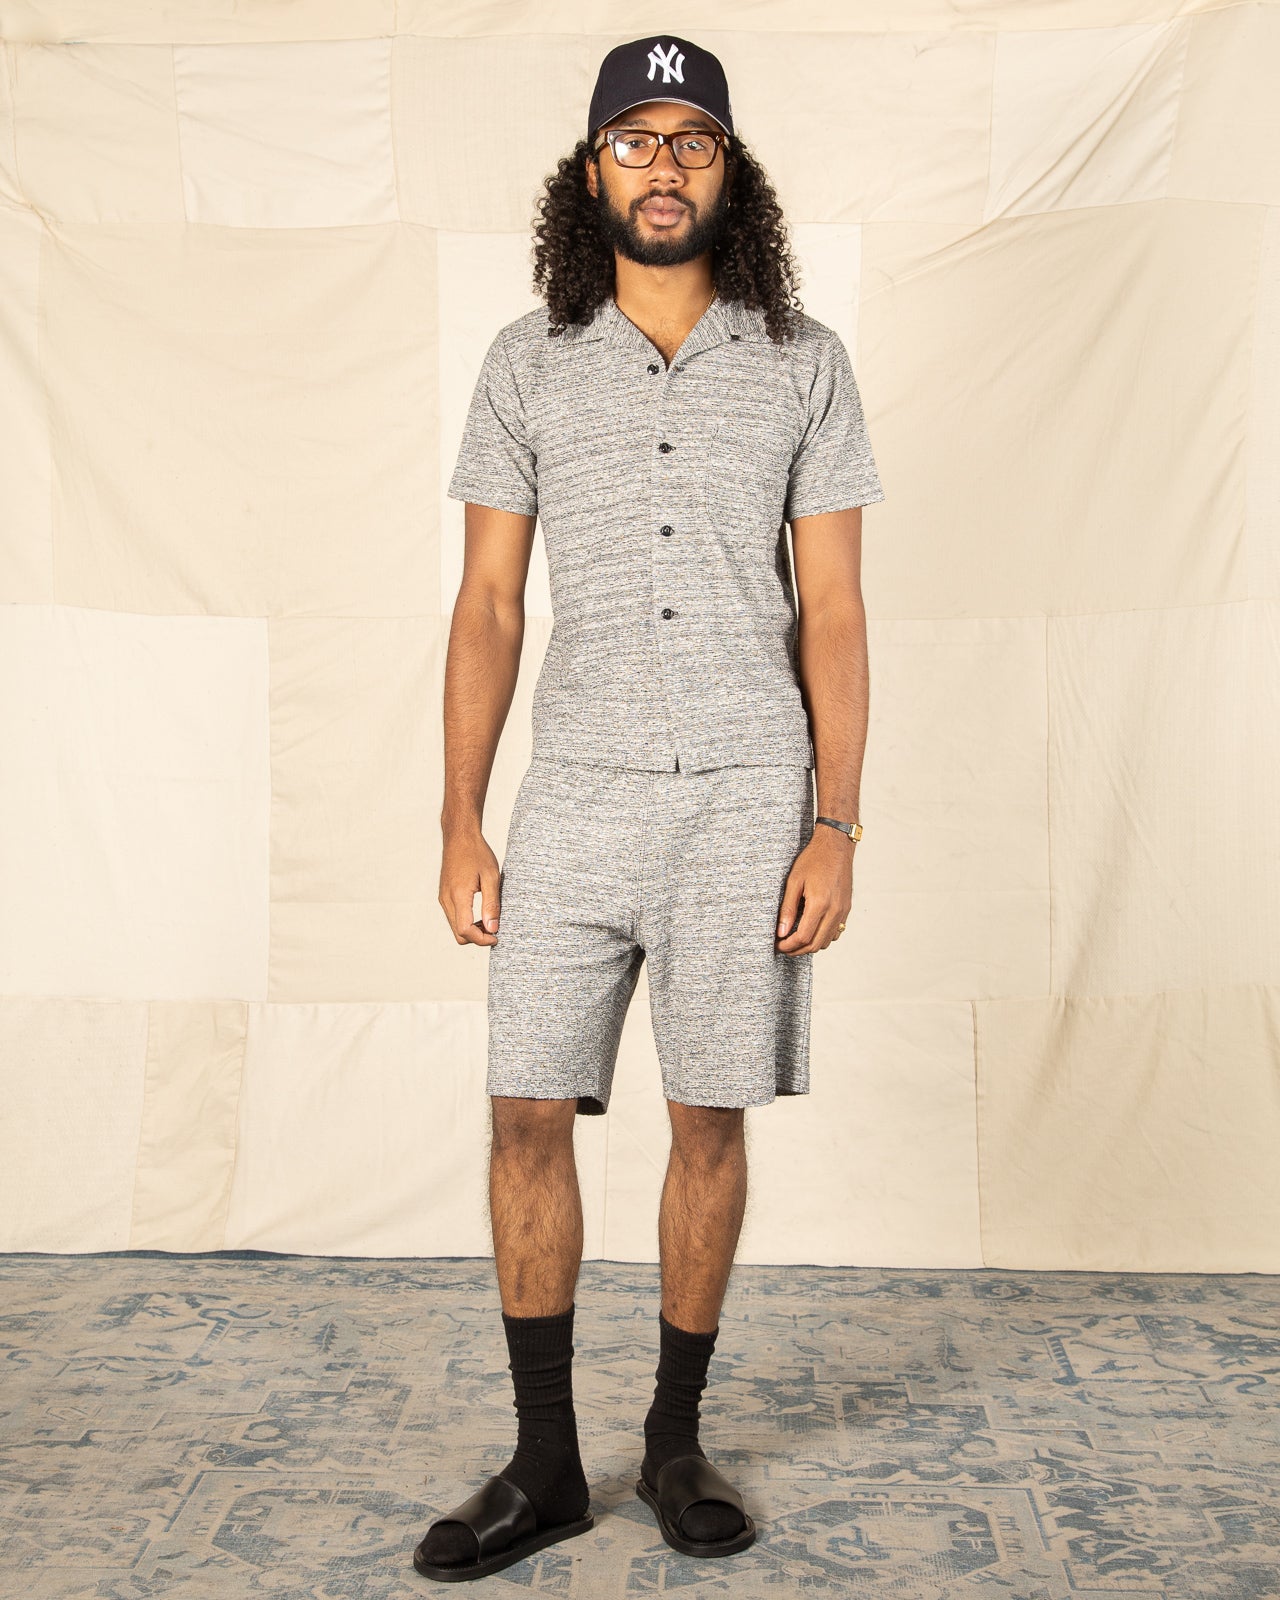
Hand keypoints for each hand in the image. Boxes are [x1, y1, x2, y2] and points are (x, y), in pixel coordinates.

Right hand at [439, 827, 502, 946]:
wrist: (459, 836)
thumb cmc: (476, 853)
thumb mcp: (491, 877)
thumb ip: (491, 904)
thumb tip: (492, 928)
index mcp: (458, 896)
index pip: (465, 930)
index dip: (482, 939)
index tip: (497, 936)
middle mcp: (447, 900)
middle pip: (459, 934)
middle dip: (477, 937)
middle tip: (495, 929)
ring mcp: (443, 898)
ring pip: (455, 927)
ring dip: (472, 930)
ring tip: (490, 919)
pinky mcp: (444, 895)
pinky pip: (453, 917)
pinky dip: (466, 921)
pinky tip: (480, 912)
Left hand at [775, 827, 852, 954]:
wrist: (836, 846)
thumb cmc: (813, 859)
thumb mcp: (794, 881)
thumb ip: (787, 909)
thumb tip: (781, 932)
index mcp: (820, 904)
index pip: (804, 937)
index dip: (789, 946)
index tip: (778, 945)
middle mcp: (835, 910)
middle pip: (816, 944)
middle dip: (798, 950)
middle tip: (784, 947)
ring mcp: (843, 911)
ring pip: (827, 941)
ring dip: (811, 945)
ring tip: (795, 940)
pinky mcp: (846, 908)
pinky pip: (836, 932)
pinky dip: (823, 937)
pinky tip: (811, 930)